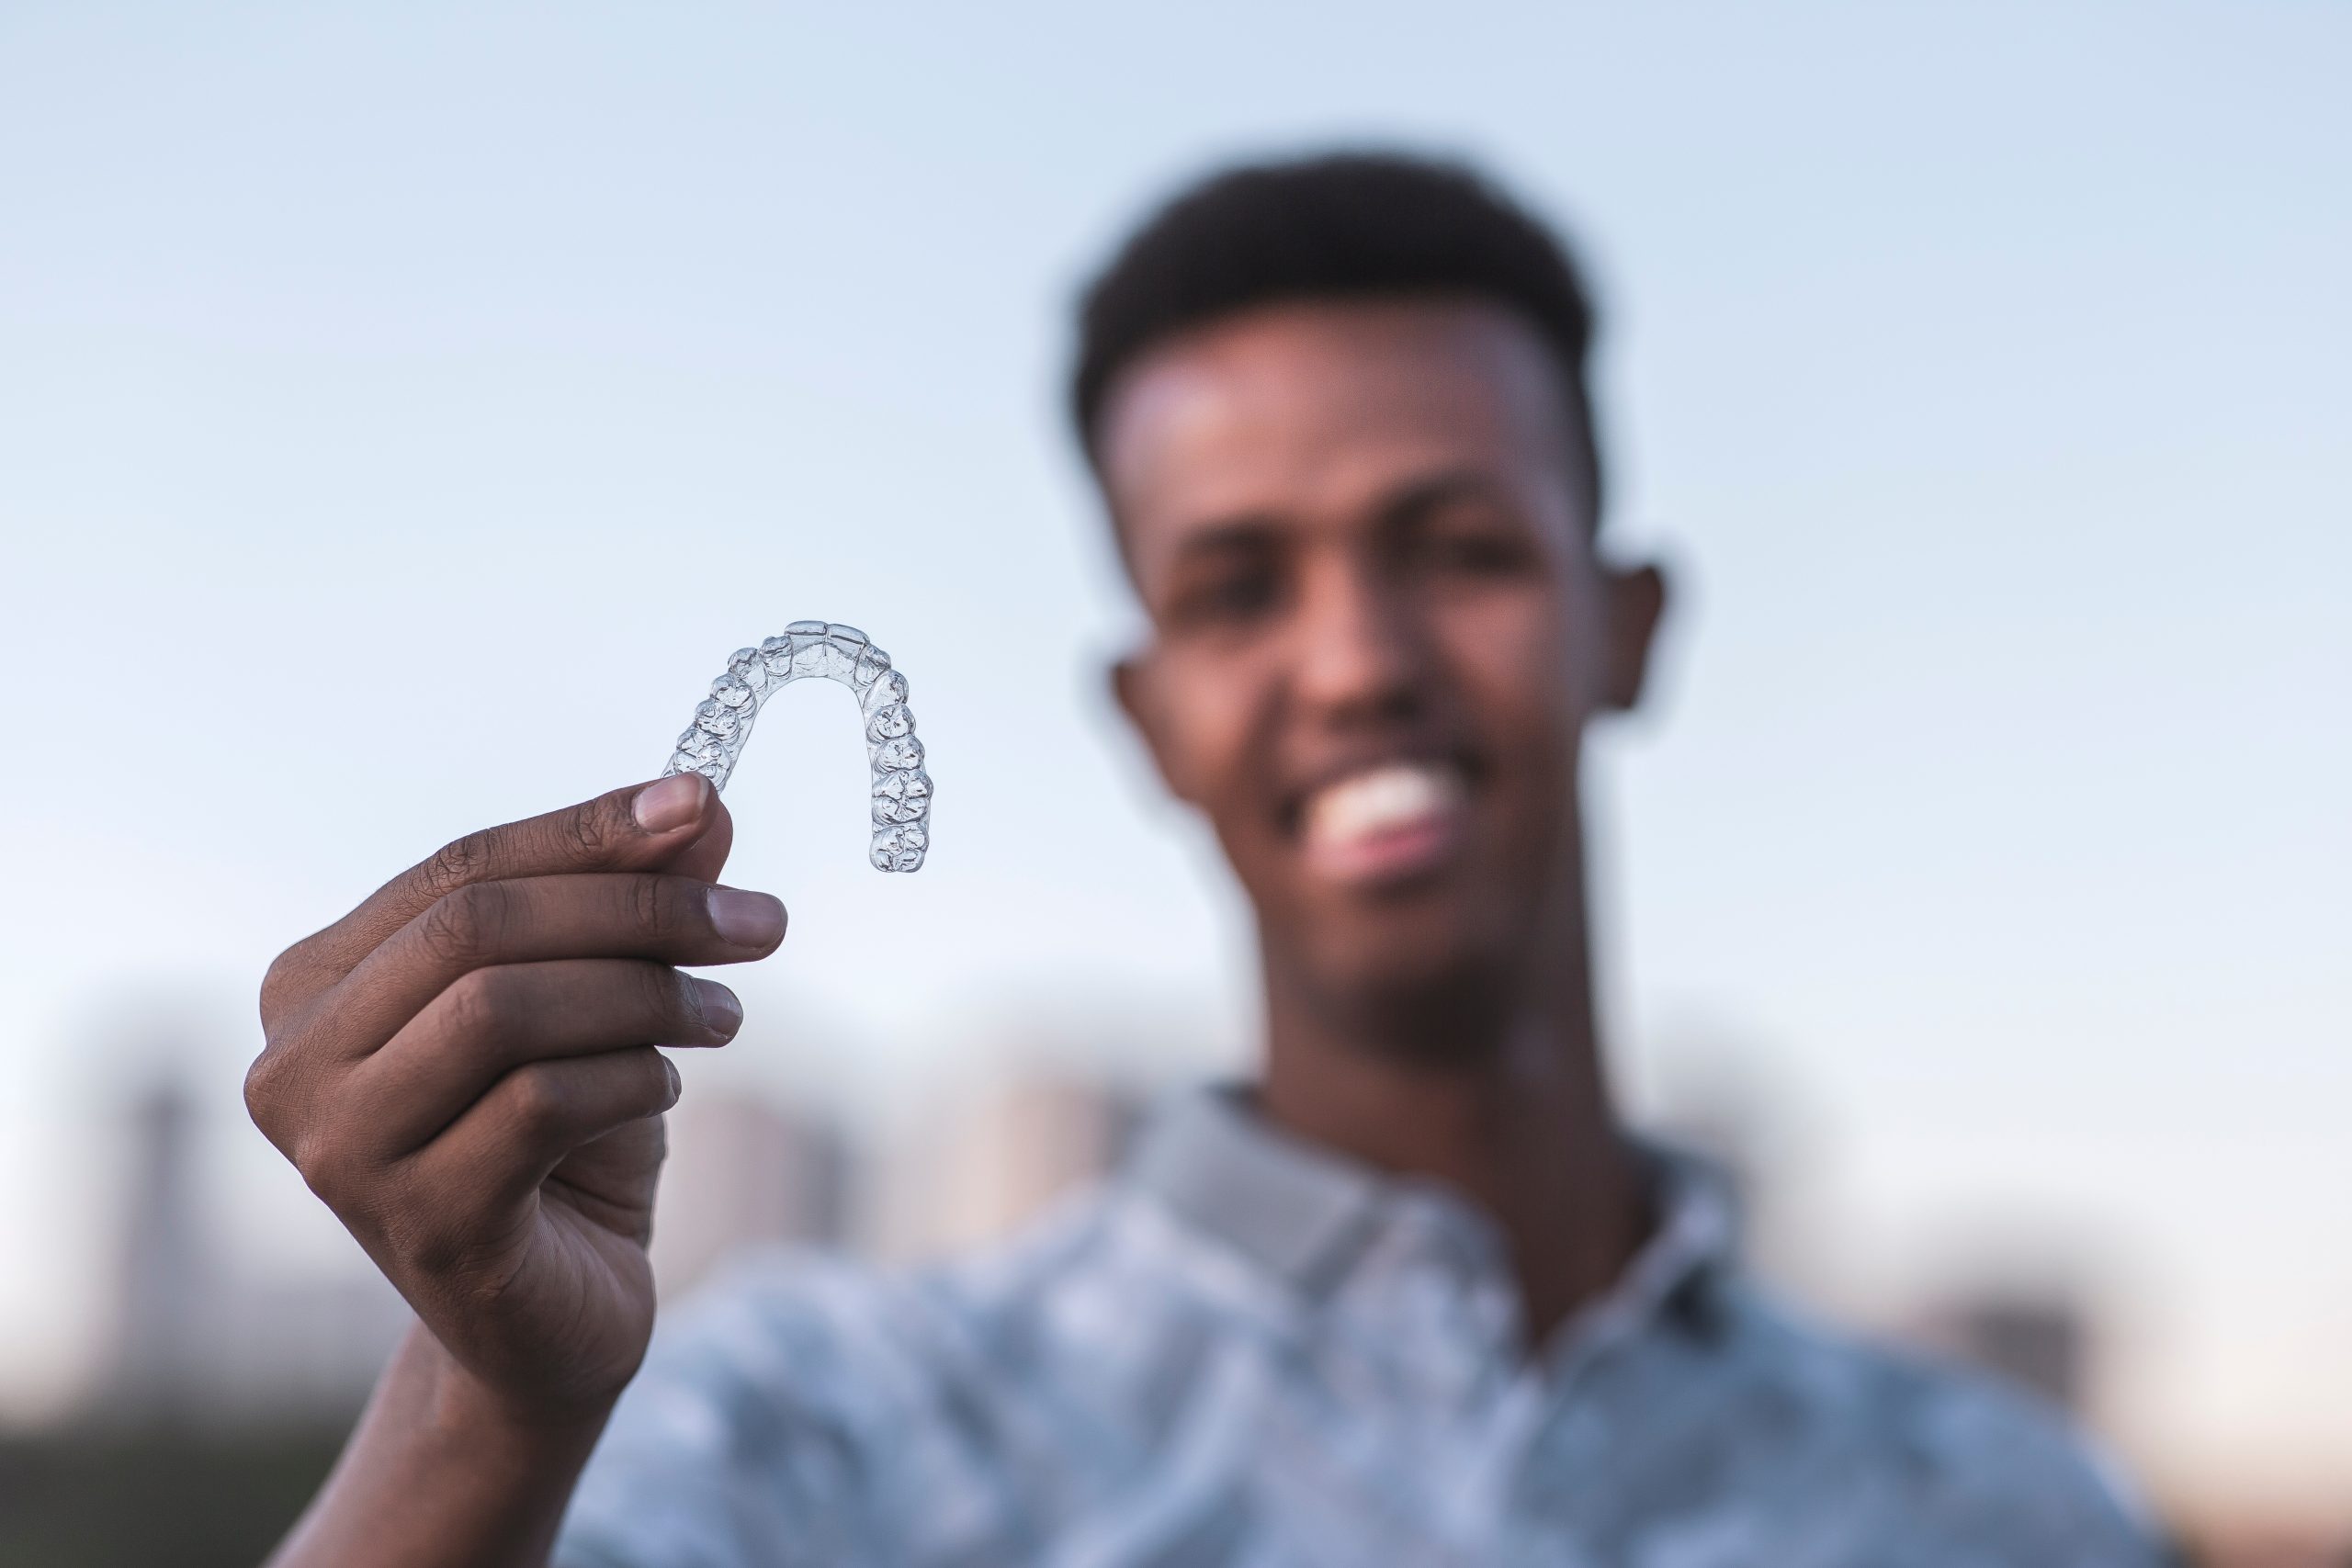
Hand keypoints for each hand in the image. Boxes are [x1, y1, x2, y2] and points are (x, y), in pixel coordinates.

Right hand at [245, 774, 783, 1421]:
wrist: (554, 1321)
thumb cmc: (563, 1143)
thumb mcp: (599, 1002)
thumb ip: (629, 899)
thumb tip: (699, 802)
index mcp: (313, 986)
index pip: (459, 869)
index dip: (588, 830)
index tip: (704, 806)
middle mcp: (295, 1065)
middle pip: (477, 929)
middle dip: (636, 908)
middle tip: (758, 922)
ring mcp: (343, 1152)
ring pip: (502, 1010)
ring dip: (644, 993)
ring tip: (724, 1012)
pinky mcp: (419, 1225)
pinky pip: (541, 1105)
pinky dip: (631, 1077)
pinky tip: (665, 1084)